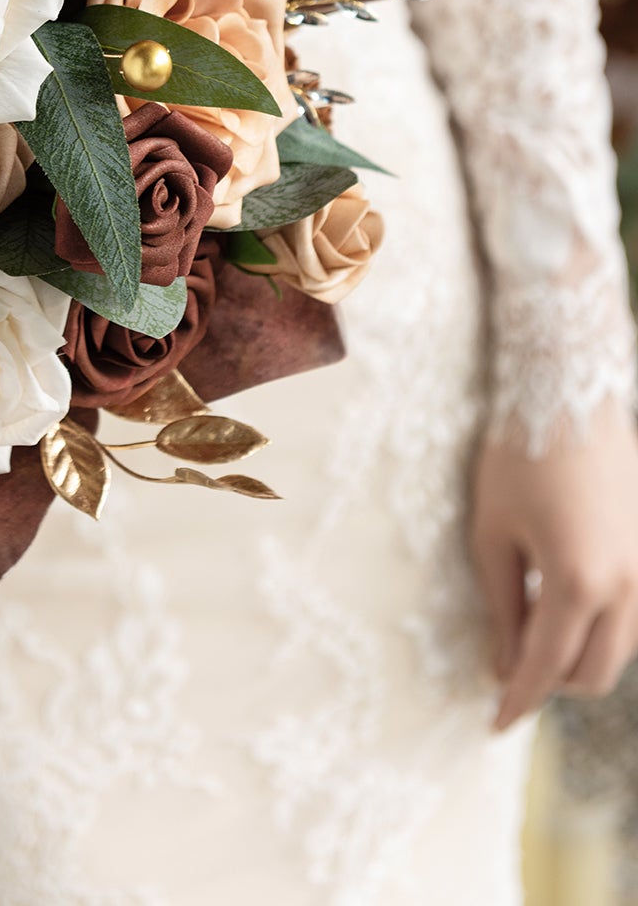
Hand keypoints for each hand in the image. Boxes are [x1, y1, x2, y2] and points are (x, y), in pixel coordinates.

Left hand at [471, 396, 637, 731]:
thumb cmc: (517, 456)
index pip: (546, 666)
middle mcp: (625, 585)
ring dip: (577, 655)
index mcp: (578, 581)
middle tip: (506, 668)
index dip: (517, 699)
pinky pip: (630, 615)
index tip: (493, 724)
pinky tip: (559, 601)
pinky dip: (598, 625)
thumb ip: (500, 605)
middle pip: (593, 672)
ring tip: (529, 630)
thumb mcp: (492, 531)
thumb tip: (503, 665)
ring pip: (618, 648)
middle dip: (550, 682)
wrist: (569, 392)